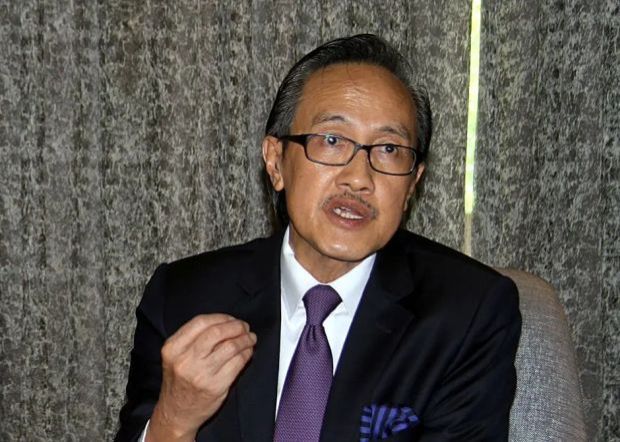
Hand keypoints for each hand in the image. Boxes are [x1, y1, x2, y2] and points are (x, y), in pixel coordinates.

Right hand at [146, 314, 256, 441]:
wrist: (176, 413)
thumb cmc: (179, 382)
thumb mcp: (176, 356)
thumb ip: (194, 339)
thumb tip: (226, 323)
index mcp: (173, 348)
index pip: (201, 322)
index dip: (221, 317)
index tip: (231, 319)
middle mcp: (185, 360)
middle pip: (217, 332)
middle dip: (236, 326)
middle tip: (244, 327)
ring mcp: (201, 374)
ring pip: (231, 346)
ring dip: (245, 339)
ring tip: (250, 338)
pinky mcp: (216, 386)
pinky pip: (238, 363)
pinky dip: (246, 354)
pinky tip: (248, 352)